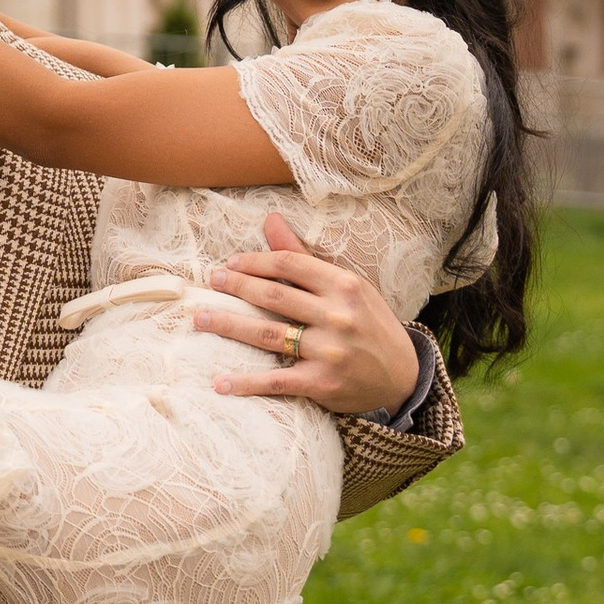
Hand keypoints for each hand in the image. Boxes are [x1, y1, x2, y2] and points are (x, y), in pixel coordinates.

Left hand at [196, 215, 421, 417]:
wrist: (403, 377)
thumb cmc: (370, 324)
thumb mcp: (347, 286)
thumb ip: (305, 258)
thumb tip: (270, 220)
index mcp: (344, 285)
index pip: (289, 264)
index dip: (255, 261)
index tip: (232, 262)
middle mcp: (337, 316)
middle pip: (274, 296)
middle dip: (236, 286)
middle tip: (211, 281)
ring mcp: (329, 352)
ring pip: (268, 334)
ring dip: (229, 325)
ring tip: (200, 319)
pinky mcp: (322, 384)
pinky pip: (276, 381)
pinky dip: (246, 383)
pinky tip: (220, 382)